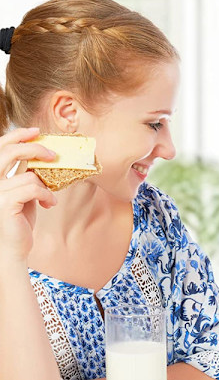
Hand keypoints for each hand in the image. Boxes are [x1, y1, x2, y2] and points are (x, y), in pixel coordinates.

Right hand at [0, 127, 56, 262]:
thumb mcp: (22, 192)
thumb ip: (24, 174)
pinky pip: (34, 189)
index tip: (36, 131)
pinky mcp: (5, 203)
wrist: (13, 247)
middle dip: (35, 149)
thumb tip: (40, 156)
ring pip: (29, 175)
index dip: (17, 135)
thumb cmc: (18, 220)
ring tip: (49, 198)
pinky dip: (47, 196)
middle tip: (54, 155)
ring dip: (46, 186)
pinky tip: (49, 204)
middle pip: (10, 152)